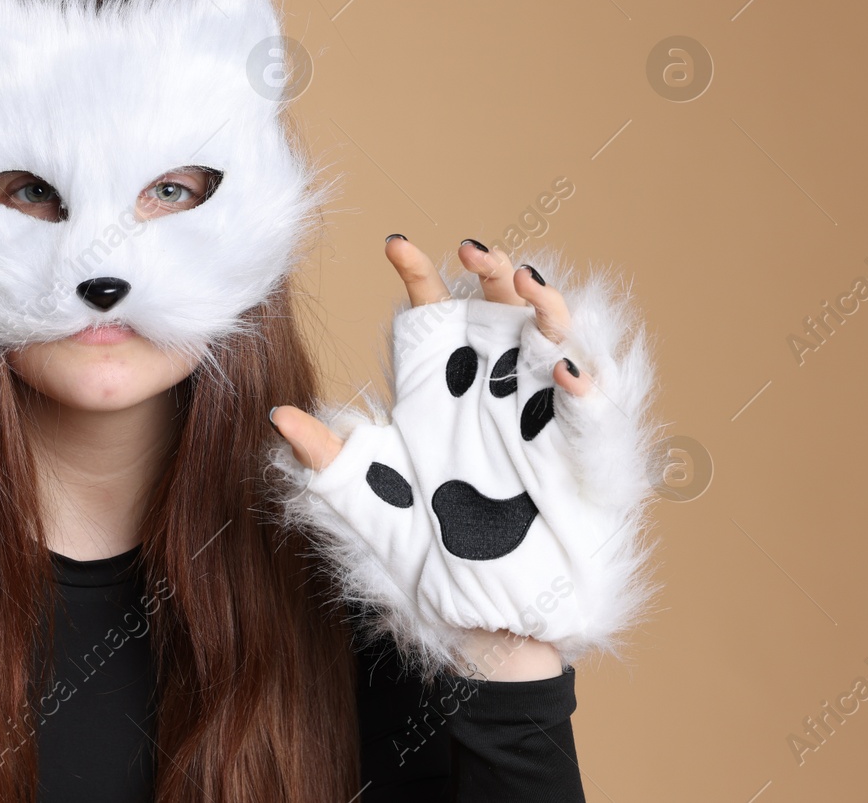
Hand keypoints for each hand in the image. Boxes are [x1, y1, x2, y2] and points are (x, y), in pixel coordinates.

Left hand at [272, 236, 658, 673]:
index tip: (396, 244)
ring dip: (548, 307)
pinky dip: (585, 387)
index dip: (419, 275)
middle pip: (500, 309)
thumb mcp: (366, 504)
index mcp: (436, 390)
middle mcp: (488, 391)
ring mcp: (538, 418)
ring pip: (554, 340)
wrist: (482, 622)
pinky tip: (565, 369)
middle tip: (475, 250)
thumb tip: (277, 416)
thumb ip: (330, 460)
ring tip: (528, 283)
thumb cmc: (428, 557)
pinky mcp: (580, 459)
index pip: (430, 314)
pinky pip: (590, 413)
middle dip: (494, 271)